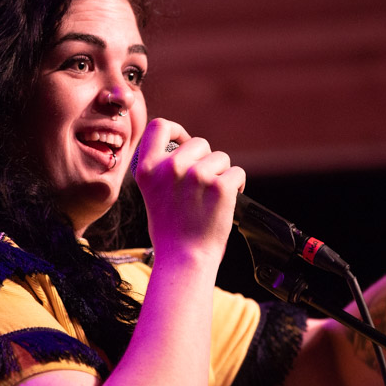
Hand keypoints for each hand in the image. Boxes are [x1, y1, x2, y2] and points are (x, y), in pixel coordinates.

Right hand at [133, 118, 245, 260]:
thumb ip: (163, 169)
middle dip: (206, 160)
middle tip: (202, 186)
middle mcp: (170, 167)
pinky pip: (237, 173)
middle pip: (199, 143)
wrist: (184, 259)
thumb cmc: (170, 231)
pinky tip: (225, 202)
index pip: (159, 126)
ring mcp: (196, 175)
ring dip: (221, 174)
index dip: (176, 130)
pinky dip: (236, 186)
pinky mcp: (220, 186)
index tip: (183, 142)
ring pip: (221, 158)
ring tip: (211, 198)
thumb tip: (184, 148)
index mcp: (148, 168)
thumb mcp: (152, 193)